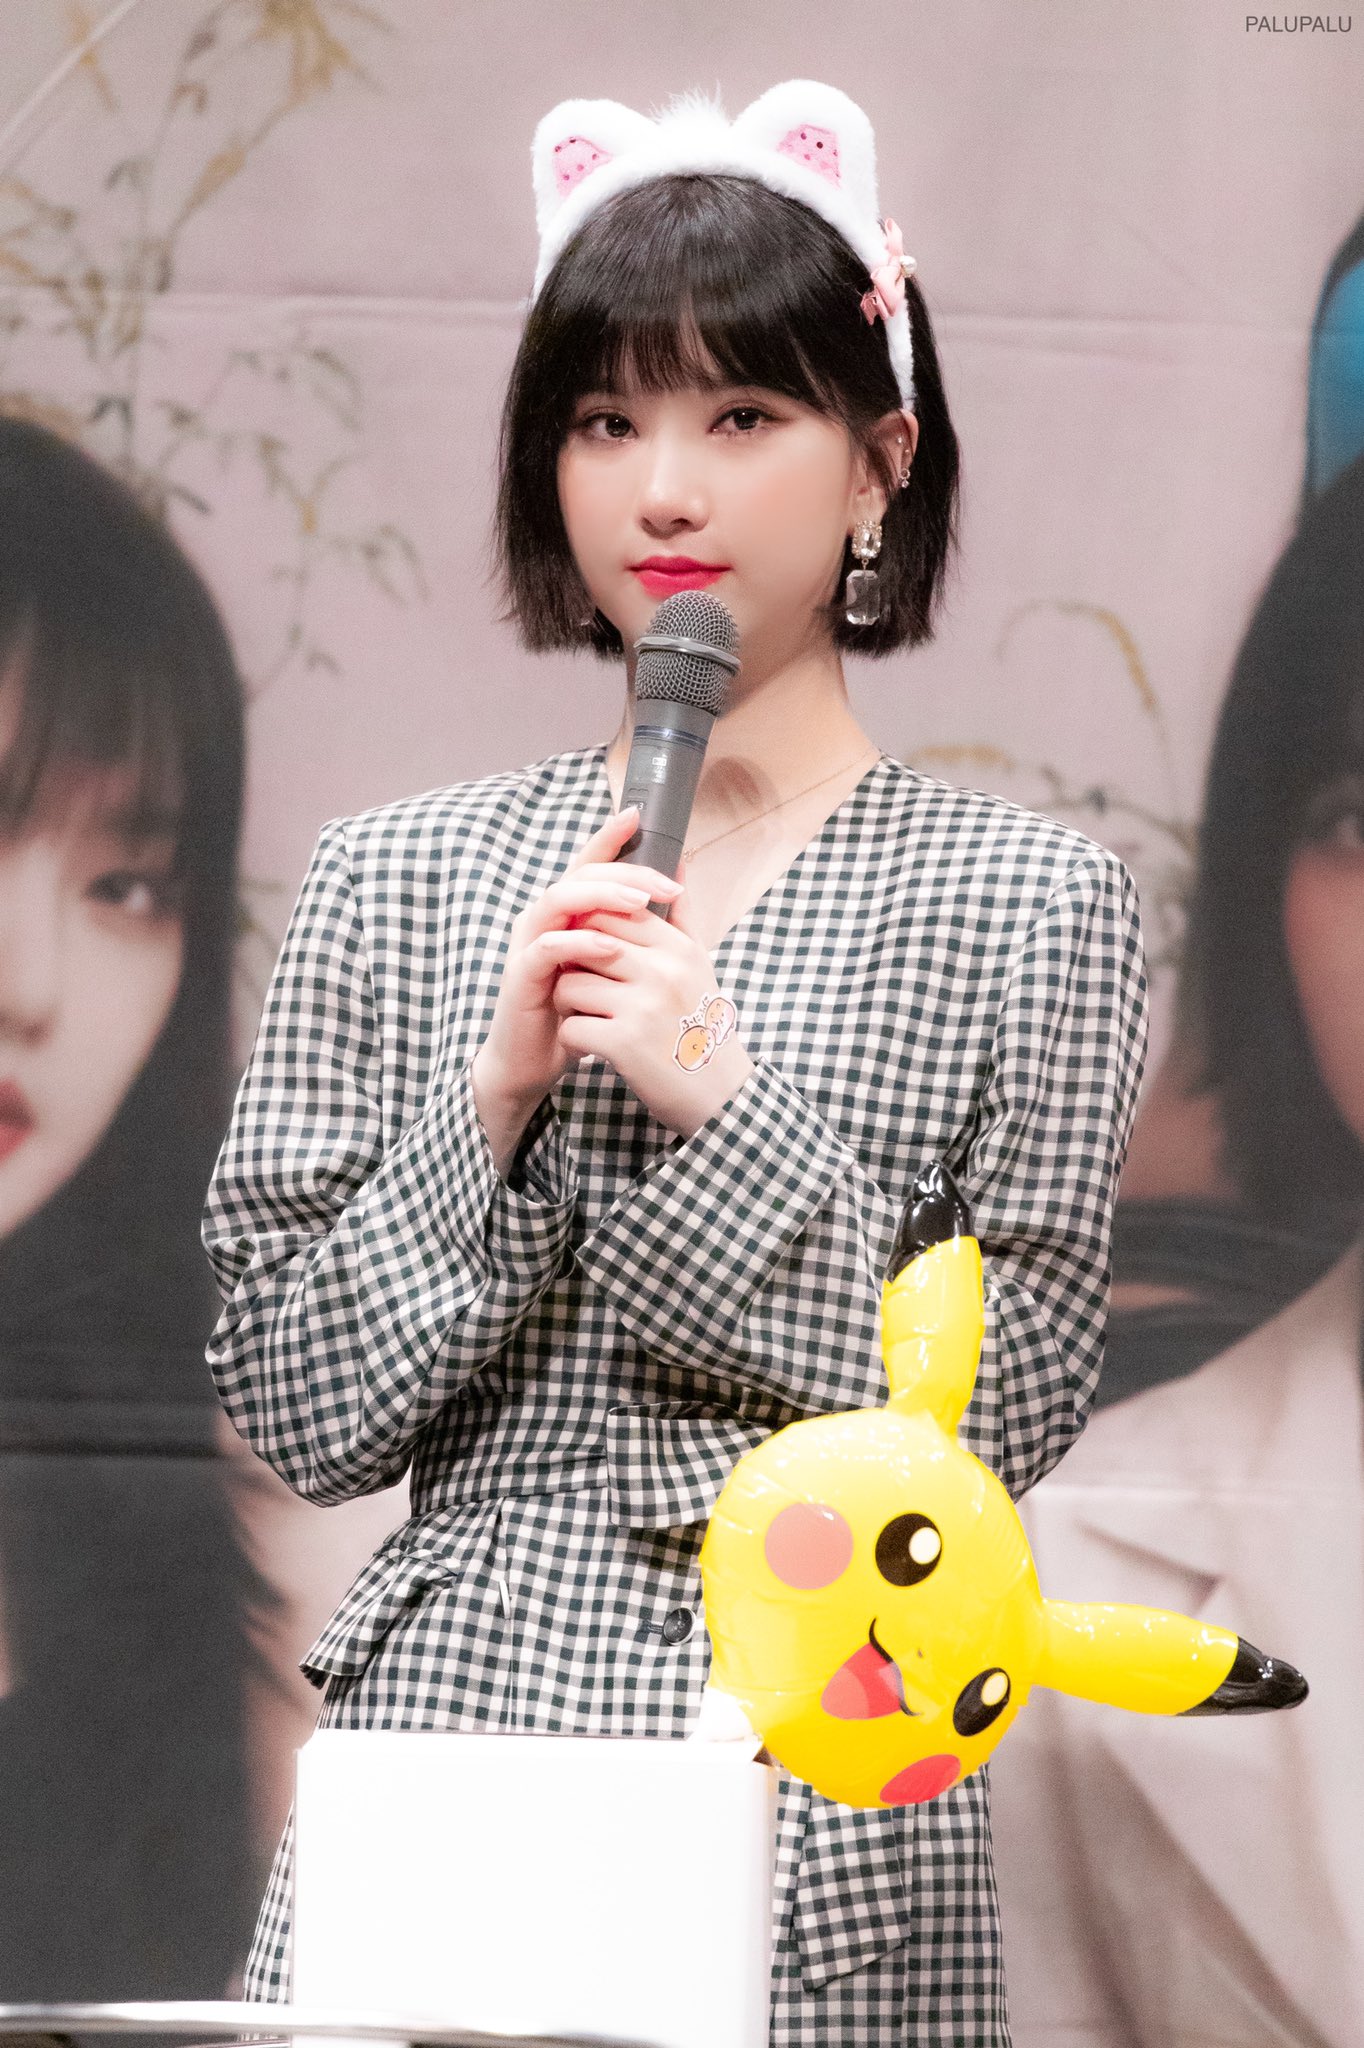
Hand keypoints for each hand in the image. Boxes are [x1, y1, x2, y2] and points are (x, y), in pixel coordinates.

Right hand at [473, 805, 683, 1135]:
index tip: (639, 815)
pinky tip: (609, 945)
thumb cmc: (577, 1014)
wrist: (535, 1062)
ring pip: (559, 900)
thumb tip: (680, 889)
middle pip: (579, 876)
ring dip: (602, 897)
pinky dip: (578, 942)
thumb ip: (639, 930)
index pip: (588, 866)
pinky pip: (547, 948)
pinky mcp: (521, 976)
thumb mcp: (614, 969)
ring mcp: (529, 945)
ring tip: (641, 902)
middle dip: (624, 872)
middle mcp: (543, 921)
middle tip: (665, 881)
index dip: (609, 838)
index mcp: (567, 915)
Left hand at [553, 863, 756, 1140]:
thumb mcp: (699, 964)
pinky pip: (571, 1026)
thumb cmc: (701, 1026)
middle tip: (584, 983)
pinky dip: (574, 1038)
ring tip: (590, 1018)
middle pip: (585, 941)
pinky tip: (593, 1046)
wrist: (719, 1095)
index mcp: (678, 948)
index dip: (588, 928)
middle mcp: (662, 971)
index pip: (614, 911)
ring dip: (569, 1004)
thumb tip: (677, 858)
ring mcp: (642, 1007)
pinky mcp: (624, 1044)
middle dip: (573, 961)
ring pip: (569, 983)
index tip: (590, 952)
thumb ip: (683, 912)